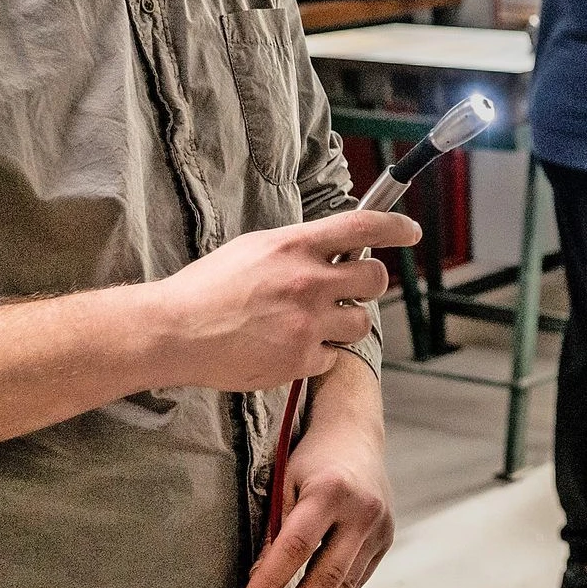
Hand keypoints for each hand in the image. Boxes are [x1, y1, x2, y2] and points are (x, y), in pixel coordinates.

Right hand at [140, 212, 420, 390]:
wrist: (176, 332)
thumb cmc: (208, 289)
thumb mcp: (254, 249)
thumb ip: (297, 249)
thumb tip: (331, 249)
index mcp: (294, 246)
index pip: (362, 227)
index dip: (395, 227)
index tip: (411, 232)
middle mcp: (308, 282)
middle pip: (375, 280)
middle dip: (368, 286)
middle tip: (348, 292)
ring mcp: (307, 324)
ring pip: (360, 323)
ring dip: (344, 324)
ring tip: (308, 324)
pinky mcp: (301, 360)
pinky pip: (333, 357)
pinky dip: (318, 355)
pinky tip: (288, 348)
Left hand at [245, 357, 393, 587]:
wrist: (356, 432)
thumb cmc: (310, 456)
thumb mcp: (285, 479)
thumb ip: (275, 526)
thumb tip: (261, 581)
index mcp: (332, 490)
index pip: (298, 543)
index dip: (273, 576)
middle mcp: (362, 512)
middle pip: (328, 573)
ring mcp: (380, 528)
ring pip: (346, 584)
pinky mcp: (386, 540)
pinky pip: (357, 579)